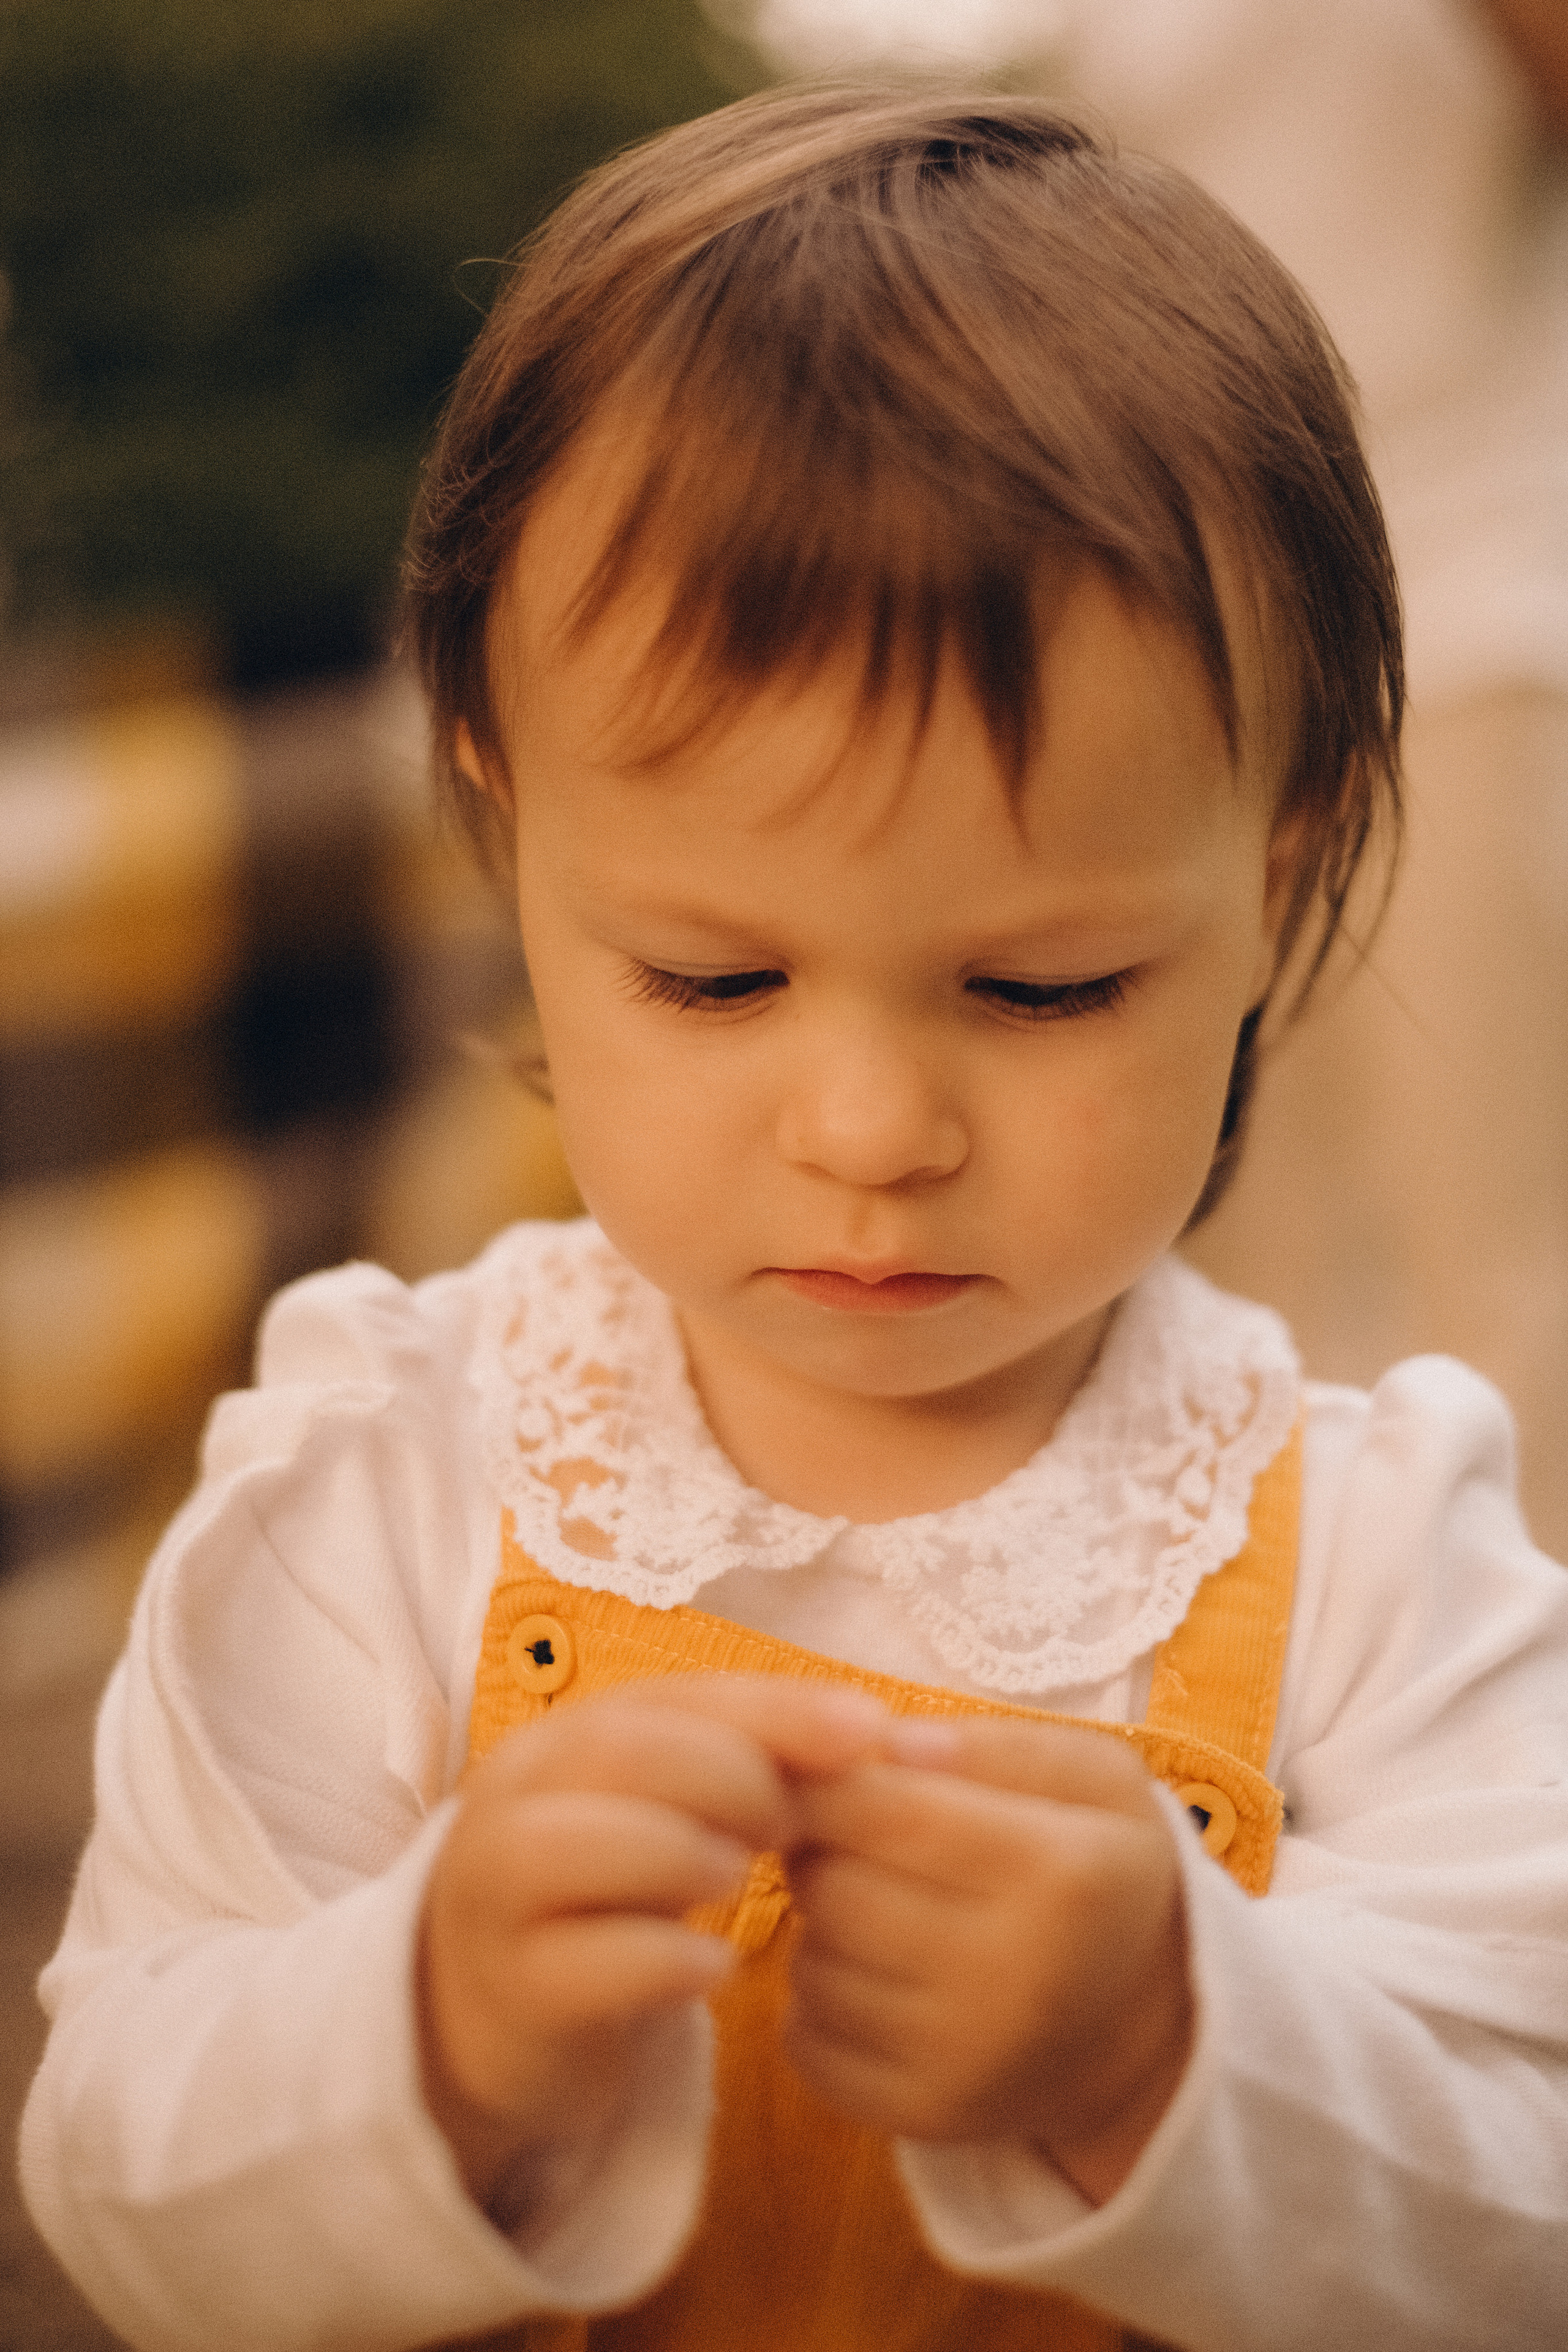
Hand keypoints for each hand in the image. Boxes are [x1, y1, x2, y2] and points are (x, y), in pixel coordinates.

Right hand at [416, 1675, 887, 2217]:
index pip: (674, 1697)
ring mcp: (498, 1894)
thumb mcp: (665, 1817)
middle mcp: (515, 1797)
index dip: (775, 1707)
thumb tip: (880, 1736)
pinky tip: (715, 1966)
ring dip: (684, 1851)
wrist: (493, 2019)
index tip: (868, 1731)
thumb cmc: (605, 1899)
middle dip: (728, 1775)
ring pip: (577, 1845)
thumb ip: (746, 1769)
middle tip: (789, 1826)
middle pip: (621, 1751)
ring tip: (744, 1881)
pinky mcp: (510, 1989)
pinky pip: (583, 1963)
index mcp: (563, 1740)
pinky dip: (663, 1958)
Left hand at [784, 1719, 1192, 2203]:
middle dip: (821, 1848)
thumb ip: (992, 1744)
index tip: (830, 1767)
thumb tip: (885, 1745)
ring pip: (810, 1965)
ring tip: (879, 1907)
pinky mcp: (923, 2118)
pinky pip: (805, 2043)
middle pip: (829, 1888)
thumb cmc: (1105, 1872)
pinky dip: (818, 2004)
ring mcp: (965, 2063)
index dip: (827, 1777)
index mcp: (1062, 1874)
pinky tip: (876, 1977)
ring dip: (820, 1926)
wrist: (1149, 2028)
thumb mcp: (1092, 1778)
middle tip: (858, 1839)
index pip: (880, 1807)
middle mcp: (1014, 1980)